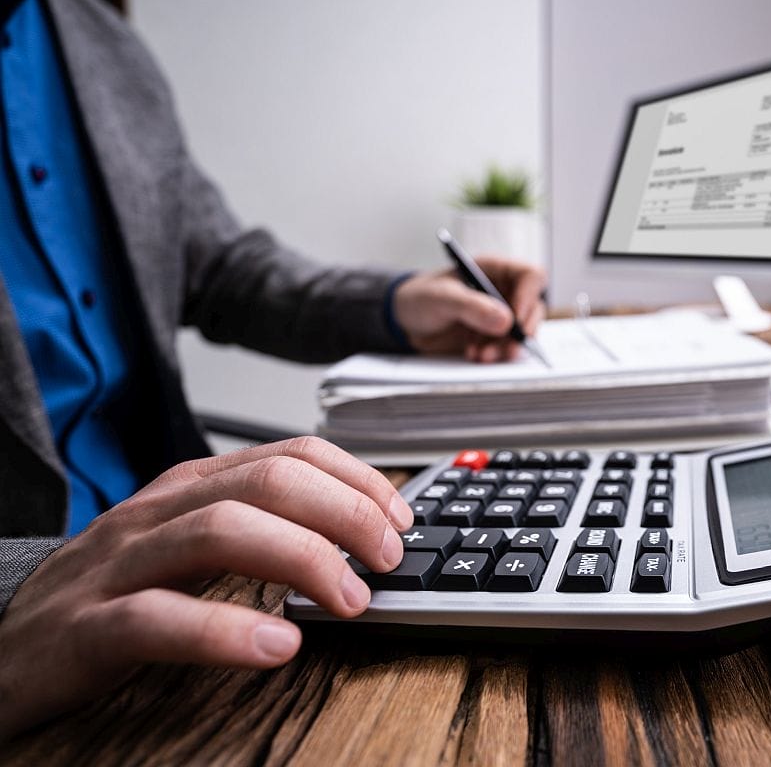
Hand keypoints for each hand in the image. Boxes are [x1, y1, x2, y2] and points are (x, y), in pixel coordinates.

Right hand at [0, 437, 411, 738]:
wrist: (2, 642)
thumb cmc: (112, 591)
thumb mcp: (190, 544)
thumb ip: (261, 530)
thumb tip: (357, 536)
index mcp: (191, 487)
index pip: (290, 455)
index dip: (356, 481)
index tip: (398, 519)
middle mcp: (159, 511)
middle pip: (267, 483)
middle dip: (344, 513)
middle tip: (386, 560)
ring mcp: (120, 564)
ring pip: (220, 531)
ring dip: (302, 560)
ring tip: (349, 600)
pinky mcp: (87, 628)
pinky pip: (158, 619)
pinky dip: (225, 633)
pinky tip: (277, 647)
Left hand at [392, 256, 546, 361]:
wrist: (405, 320)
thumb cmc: (421, 297)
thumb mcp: (442, 298)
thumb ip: (472, 307)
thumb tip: (505, 320)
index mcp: (494, 270)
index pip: (530, 277)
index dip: (528, 297)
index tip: (515, 320)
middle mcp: (502, 291)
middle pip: (532, 308)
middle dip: (519, 331)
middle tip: (508, 348)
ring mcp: (499, 315)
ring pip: (521, 332)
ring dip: (505, 347)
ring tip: (481, 356)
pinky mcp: (493, 335)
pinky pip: (506, 346)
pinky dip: (495, 354)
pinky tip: (475, 355)